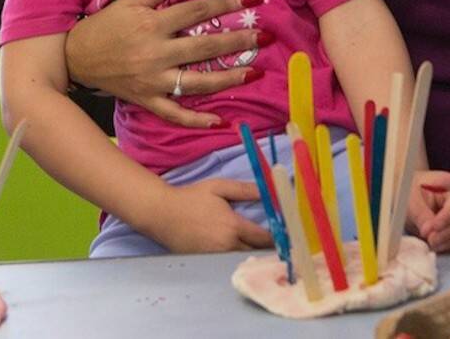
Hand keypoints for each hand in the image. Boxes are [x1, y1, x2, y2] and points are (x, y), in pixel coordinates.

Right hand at [62, 0, 272, 127]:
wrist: (75, 57)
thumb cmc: (107, 25)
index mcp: (152, 24)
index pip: (198, 12)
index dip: (228, 5)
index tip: (254, 2)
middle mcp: (155, 53)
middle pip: (205, 46)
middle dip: (239, 40)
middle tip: (266, 36)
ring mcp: (152, 80)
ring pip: (197, 82)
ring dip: (229, 77)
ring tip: (255, 73)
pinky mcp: (147, 100)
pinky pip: (175, 113)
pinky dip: (197, 119)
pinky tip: (221, 121)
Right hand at [143, 179, 274, 253]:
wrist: (162, 213)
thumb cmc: (191, 197)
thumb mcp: (219, 187)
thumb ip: (246, 190)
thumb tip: (270, 190)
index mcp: (233, 226)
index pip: (264, 238)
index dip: (278, 238)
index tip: (288, 235)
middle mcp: (226, 245)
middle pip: (255, 253)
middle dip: (268, 249)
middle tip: (280, 244)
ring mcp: (215, 257)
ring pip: (242, 260)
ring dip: (252, 255)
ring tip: (263, 249)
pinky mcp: (205, 262)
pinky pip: (226, 262)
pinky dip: (235, 258)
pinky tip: (240, 252)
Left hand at [406, 171, 449, 252]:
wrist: (411, 202)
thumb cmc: (412, 195)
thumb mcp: (411, 201)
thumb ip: (421, 214)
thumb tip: (429, 231)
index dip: (447, 217)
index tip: (433, 228)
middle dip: (448, 232)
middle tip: (430, 239)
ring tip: (433, 244)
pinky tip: (439, 246)